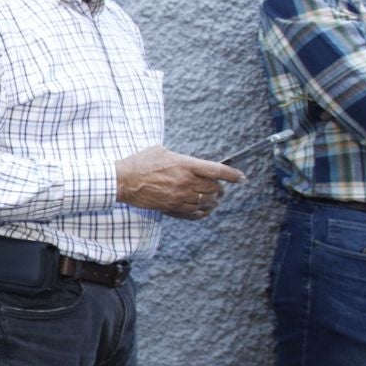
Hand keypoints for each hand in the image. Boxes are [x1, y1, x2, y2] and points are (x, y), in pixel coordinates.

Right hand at [114, 144, 244, 219]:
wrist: (123, 181)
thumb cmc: (140, 163)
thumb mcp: (161, 151)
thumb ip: (180, 158)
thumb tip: (190, 162)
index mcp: (186, 165)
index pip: (217, 170)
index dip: (233, 175)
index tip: (242, 178)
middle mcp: (186, 182)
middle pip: (215, 189)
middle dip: (221, 189)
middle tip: (221, 188)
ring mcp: (180, 197)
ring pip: (207, 202)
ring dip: (214, 201)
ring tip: (215, 200)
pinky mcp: (172, 207)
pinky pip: (195, 214)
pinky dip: (203, 213)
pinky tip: (205, 210)